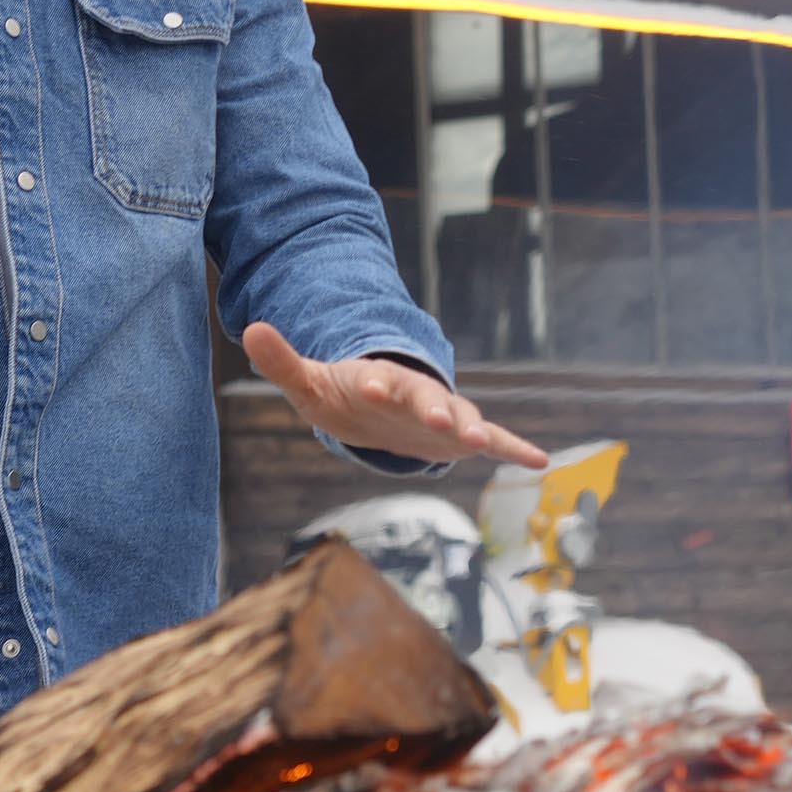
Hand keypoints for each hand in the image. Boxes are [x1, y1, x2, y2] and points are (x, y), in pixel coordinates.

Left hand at [241, 323, 544, 469]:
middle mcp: (417, 396)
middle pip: (427, 399)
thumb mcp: (309, 381)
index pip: (379, 380)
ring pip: (461, 420)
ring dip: (472, 429)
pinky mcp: (459, 436)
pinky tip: (541, 463)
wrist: (375, 405)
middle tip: (437, 418)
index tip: (371, 385)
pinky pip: (494, 441)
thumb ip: (282, 360)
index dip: (375, 383)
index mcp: (381, 380)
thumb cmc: (341, 394)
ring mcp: (442, 416)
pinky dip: (516, 450)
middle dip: (431, 407)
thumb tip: (249, 328)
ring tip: (483, 442)